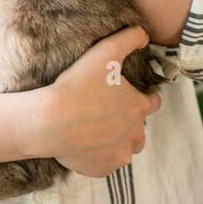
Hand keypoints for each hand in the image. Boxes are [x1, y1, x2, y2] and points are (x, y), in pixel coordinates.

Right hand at [38, 27, 161, 176]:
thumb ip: (129, 38)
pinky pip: (106, 163)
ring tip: (96, 127)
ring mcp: (119, 155)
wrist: (48, 121)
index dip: (143, 96)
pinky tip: (84, 142)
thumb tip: (144, 34)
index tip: (128, 93)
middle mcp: (135, 135)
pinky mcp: (102, 170)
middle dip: (128, 120)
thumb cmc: (78, 85)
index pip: (154, 102)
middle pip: (140, 128)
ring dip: (117, 139)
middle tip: (106, 109)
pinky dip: (99, 155)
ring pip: (125, 148)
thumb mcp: (105, 52)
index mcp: (139, 108)